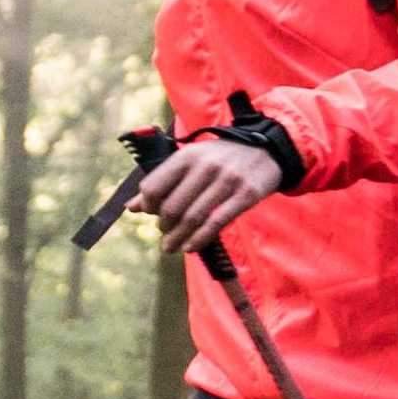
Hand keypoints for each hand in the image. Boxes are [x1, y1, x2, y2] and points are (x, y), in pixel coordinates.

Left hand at [138, 133, 284, 257]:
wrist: (266, 151)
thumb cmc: (221, 159)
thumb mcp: (191, 162)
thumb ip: (163, 182)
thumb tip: (131, 207)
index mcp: (187, 156)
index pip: (154, 186)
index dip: (149, 206)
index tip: (153, 215)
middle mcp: (205, 166)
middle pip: (172, 206)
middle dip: (164, 226)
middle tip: (165, 235)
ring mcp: (227, 180)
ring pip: (193, 217)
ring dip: (178, 238)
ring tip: (171, 248)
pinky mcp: (245, 195)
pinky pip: (217, 222)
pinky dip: (200, 238)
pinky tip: (190, 247)